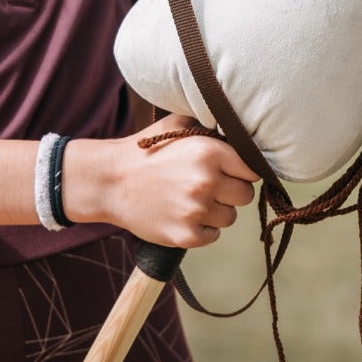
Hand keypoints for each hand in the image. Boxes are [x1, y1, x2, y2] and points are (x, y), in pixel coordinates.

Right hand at [62, 116, 258, 250]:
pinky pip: (213, 236)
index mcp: (208, 152)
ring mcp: (196, 211)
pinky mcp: (185, 236)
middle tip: (208, 187)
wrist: (109, 181)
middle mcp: (206, 181)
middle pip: (245, 195)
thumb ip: (211, 128)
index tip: (230, 172)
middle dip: (230, 192)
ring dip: (216, 211)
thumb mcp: (177, 125)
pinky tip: (183, 215)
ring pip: (230, 218)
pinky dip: (202, 229)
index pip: (252, 169)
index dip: (242, 171)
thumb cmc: (145, 152)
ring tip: (190, 200)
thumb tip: (241, 133)